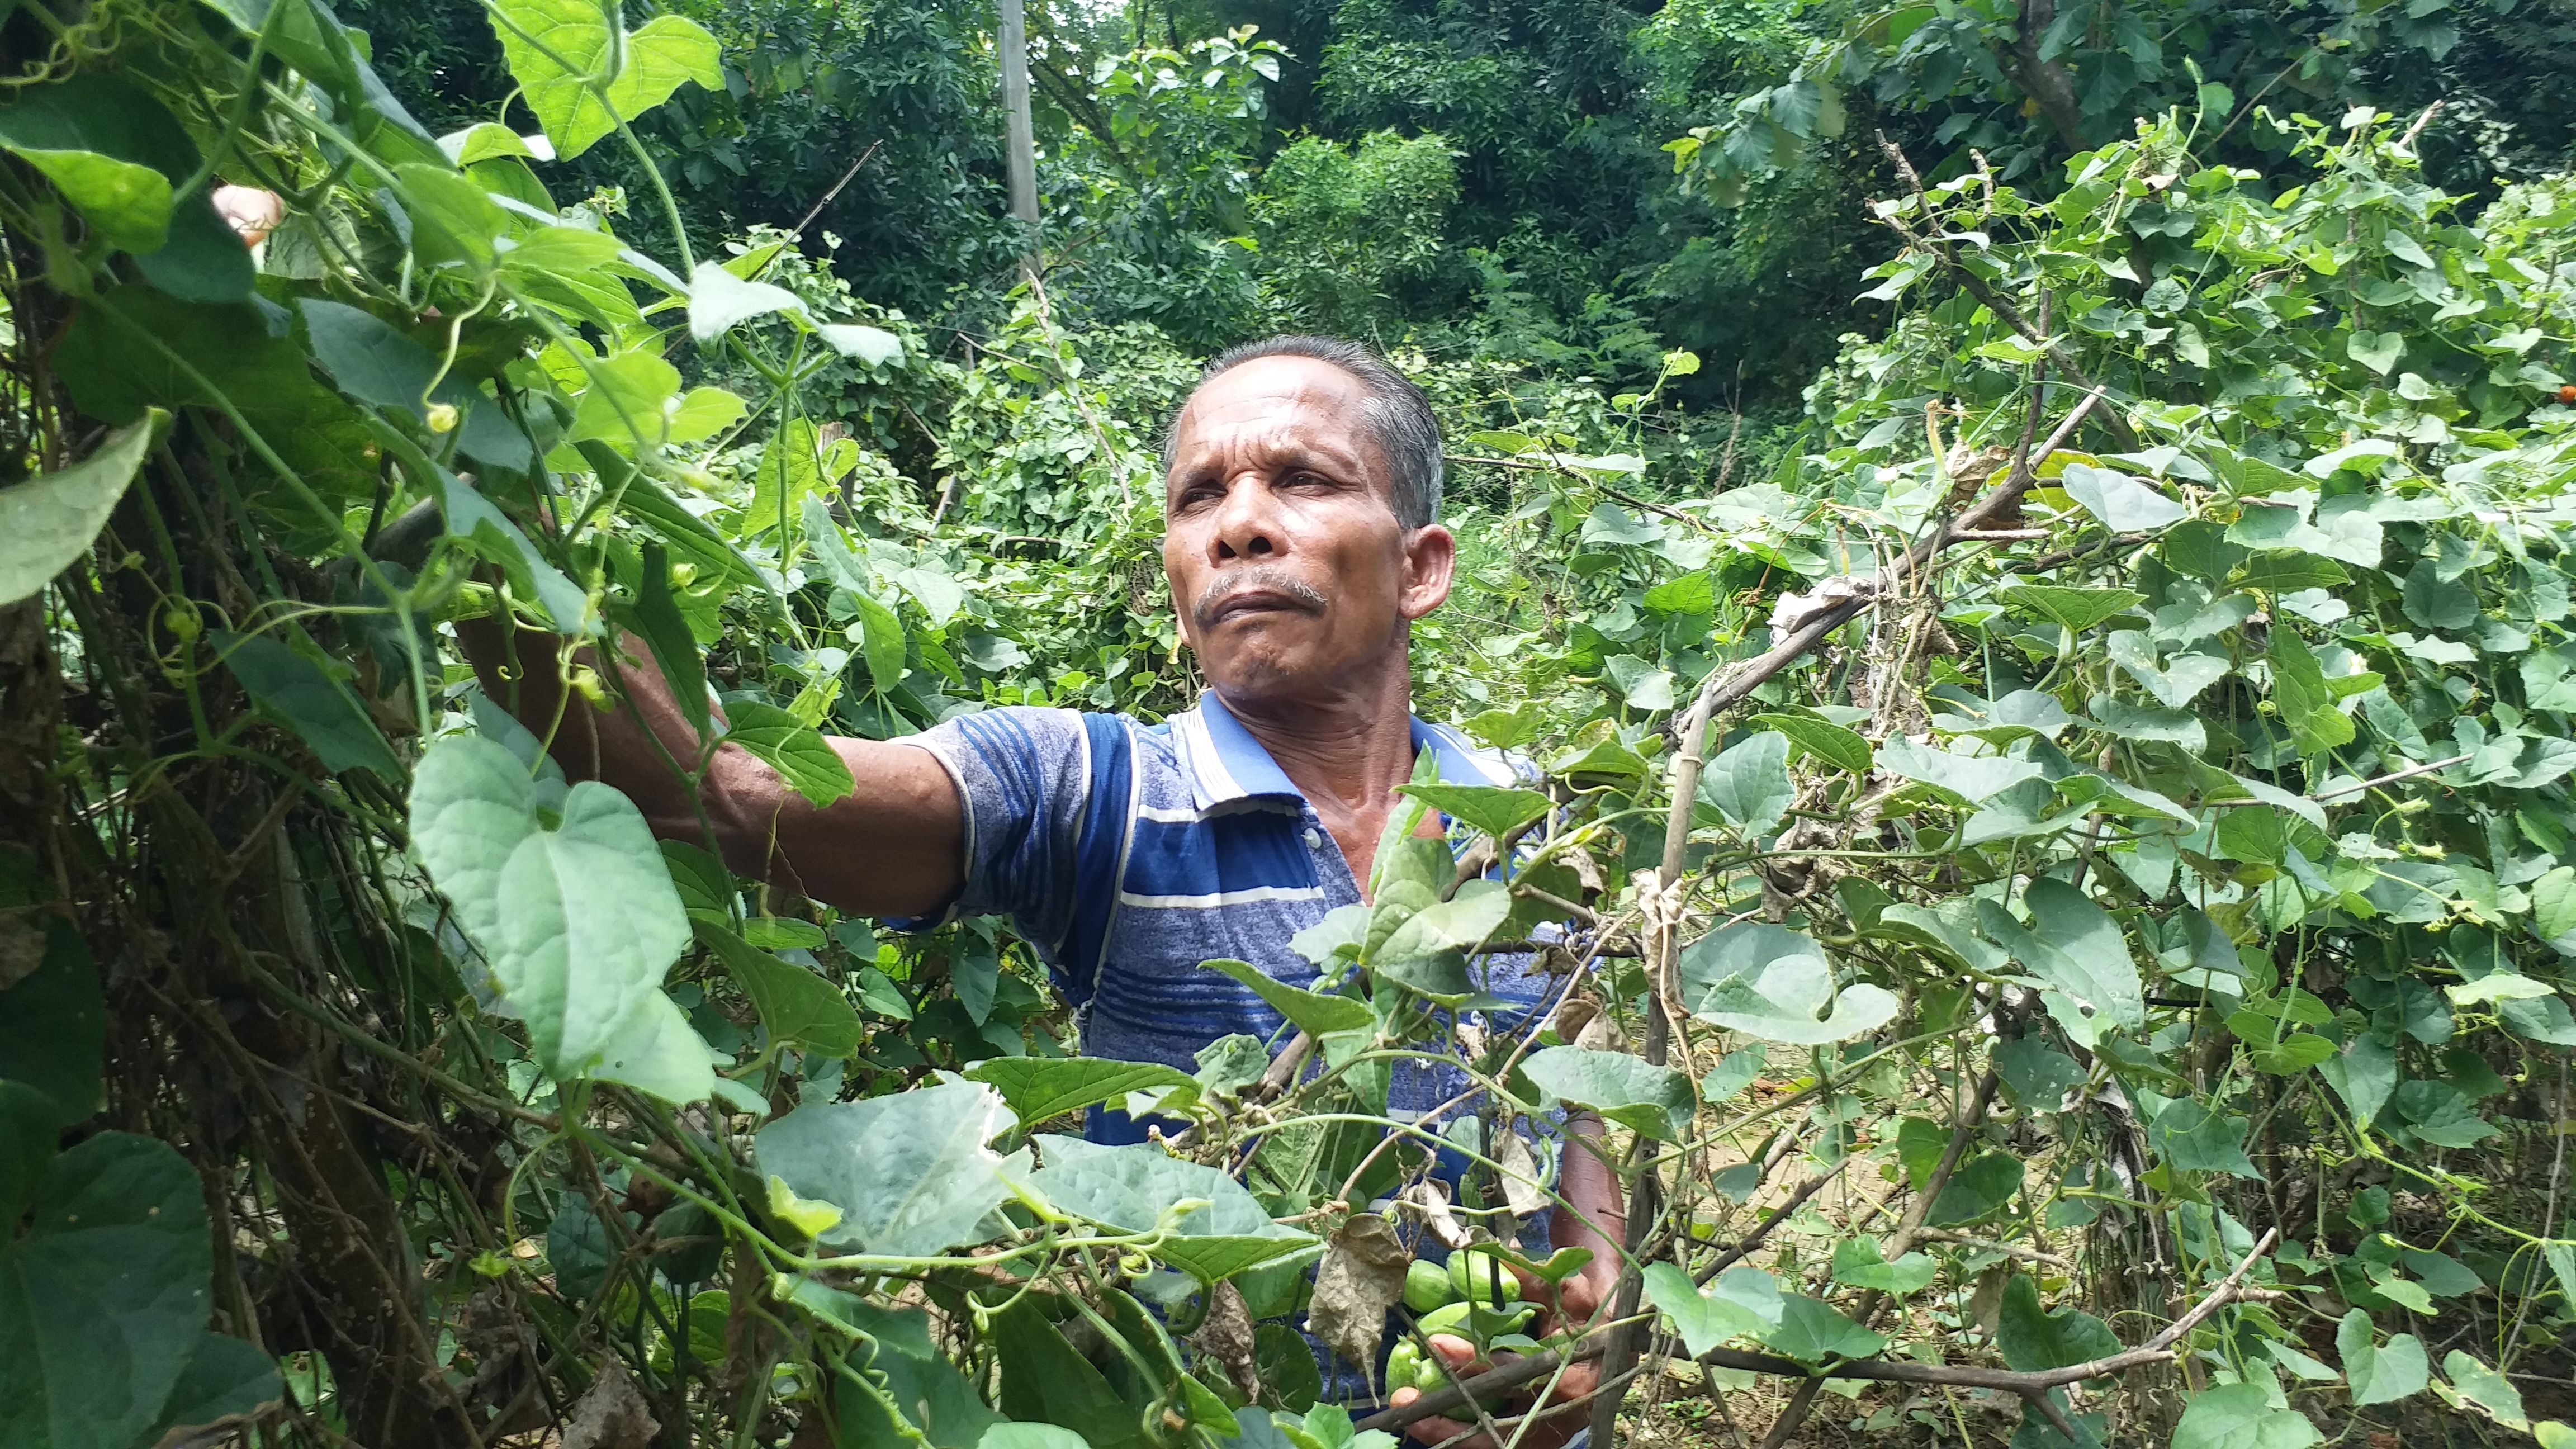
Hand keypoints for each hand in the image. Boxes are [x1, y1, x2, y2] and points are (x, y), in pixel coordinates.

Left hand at [1388, 1265, 1610, 1448]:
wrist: (1611, 1340)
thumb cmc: (1587, 1311)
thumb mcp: (1565, 1289)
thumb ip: (1528, 1276)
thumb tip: (1487, 1253)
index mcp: (1574, 1379)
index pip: (1517, 1374)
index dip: (1475, 1361)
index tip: (1436, 1342)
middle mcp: (1559, 1414)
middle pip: (1500, 1430)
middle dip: (1450, 1421)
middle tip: (1406, 1400)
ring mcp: (1545, 1430)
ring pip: (1493, 1444)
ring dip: (1448, 1436)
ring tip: (1405, 1417)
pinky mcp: (1532, 1436)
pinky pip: (1493, 1441)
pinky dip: (1460, 1436)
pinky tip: (1423, 1423)